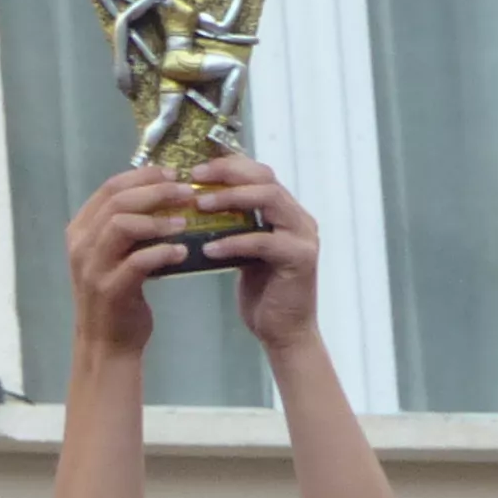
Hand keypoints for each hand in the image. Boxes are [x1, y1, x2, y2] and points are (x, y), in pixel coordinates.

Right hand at [67, 165, 191, 356]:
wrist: (107, 344)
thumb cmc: (118, 296)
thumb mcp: (115, 255)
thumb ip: (129, 226)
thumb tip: (167, 193)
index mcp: (81, 231)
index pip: (110, 188)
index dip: (144, 175)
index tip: (175, 174)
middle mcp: (81, 246)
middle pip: (118, 201)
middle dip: (157, 191)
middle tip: (187, 192)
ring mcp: (92, 268)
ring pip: (122, 225)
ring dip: (158, 219)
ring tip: (185, 221)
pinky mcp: (109, 290)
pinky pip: (138, 261)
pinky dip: (163, 252)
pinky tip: (181, 252)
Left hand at [195, 156, 322, 350]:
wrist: (283, 332)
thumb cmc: (261, 293)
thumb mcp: (243, 254)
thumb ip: (234, 229)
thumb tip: (196, 211)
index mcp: (285, 212)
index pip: (260, 174)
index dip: (230, 166)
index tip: (196, 168)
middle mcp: (298, 218)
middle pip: (266, 179)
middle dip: (229, 174)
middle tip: (194, 178)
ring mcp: (303, 236)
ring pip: (270, 201)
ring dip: (232, 199)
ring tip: (199, 205)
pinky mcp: (300, 259)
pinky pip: (263, 243)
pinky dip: (234, 243)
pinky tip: (208, 248)